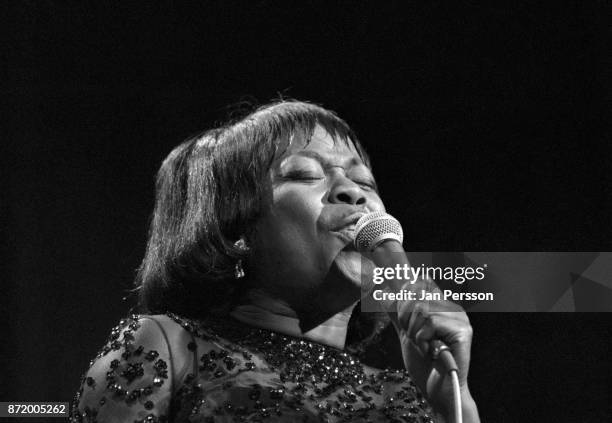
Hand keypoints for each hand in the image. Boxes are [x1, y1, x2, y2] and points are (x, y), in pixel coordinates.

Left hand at [393, 280, 478, 420]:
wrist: (437, 392)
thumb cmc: (425, 365)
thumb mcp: (406, 335)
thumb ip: (398, 314)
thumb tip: (384, 293)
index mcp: (442, 307)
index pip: (418, 285)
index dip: (404, 302)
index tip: (406, 324)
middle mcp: (453, 309)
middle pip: (417, 295)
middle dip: (408, 321)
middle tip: (418, 340)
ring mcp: (460, 319)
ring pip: (423, 310)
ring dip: (416, 333)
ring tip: (426, 347)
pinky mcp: (463, 330)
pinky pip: (431, 322)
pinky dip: (423, 339)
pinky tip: (432, 352)